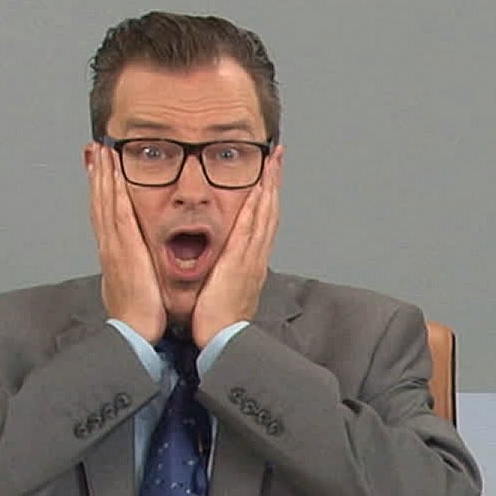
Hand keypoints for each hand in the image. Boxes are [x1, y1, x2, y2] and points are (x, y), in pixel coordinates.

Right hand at [85, 144, 164, 342]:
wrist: (134, 332)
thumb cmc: (139, 313)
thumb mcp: (136, 284)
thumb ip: (135, 268)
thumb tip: (135, 262)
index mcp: (114, 253)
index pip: (104, 213)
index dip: (100, 189)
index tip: (99, 167)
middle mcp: (110, 245)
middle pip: (99, 201)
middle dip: (97, 173)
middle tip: (94, 148)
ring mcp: (113, 245)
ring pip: (104, 202)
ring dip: (102, 175)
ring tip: (100, 151)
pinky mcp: (123, 249)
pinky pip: (117, 213)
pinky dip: (112, 192)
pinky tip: (111, 174)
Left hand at [191, 146, 282, 345]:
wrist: (222, 341)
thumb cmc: (218, 321)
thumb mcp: (223, 289)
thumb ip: (224, 271)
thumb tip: (222, 261)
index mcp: (250, 261)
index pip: (262, 220)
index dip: (267, 194)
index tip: (269, 172)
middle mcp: (256, 256)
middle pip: (270, 210)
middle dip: (274, 181)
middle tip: (277, 154)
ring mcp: (251, 258)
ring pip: (265, 215)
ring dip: (270, 185)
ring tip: (272, 160)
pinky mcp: (242, 263)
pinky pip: (252, 229)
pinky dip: (258, 207)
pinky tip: (260, 188)